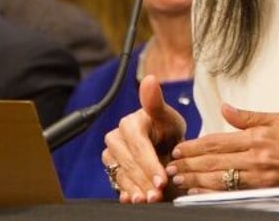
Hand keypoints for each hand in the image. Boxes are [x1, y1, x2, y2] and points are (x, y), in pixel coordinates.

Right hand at [102, 74, 186, 203]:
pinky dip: (128, 193)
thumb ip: (156, 102)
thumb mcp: (168, 117)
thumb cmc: (166, 129)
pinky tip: (136, 199)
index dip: (150, 164)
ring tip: (152, 199)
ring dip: (137, 189)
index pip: (138, 146)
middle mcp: (116, 138)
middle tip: (159, 193)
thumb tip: (150, 80)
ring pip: (122, 175)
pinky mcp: (111, 169)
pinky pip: (117, 184)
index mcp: (129, 123)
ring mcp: (111, 155)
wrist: (164, 146)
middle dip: (146, 180)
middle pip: (129, 163)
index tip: (162, 179)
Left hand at [166, 104, 278, 192]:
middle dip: (190, 164)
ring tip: (180, 181)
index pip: (219, 141)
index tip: (180, 148)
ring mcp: (259, 177)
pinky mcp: (264, 191)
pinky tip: (200, 194)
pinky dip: (213, 194)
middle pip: (214, 161)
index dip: (196, 145)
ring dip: (196, 180)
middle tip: (171, 166)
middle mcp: (256, 158)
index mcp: (258, 137)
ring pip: (220, 179)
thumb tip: (226, 109)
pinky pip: (232, 194)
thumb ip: (250, 117)